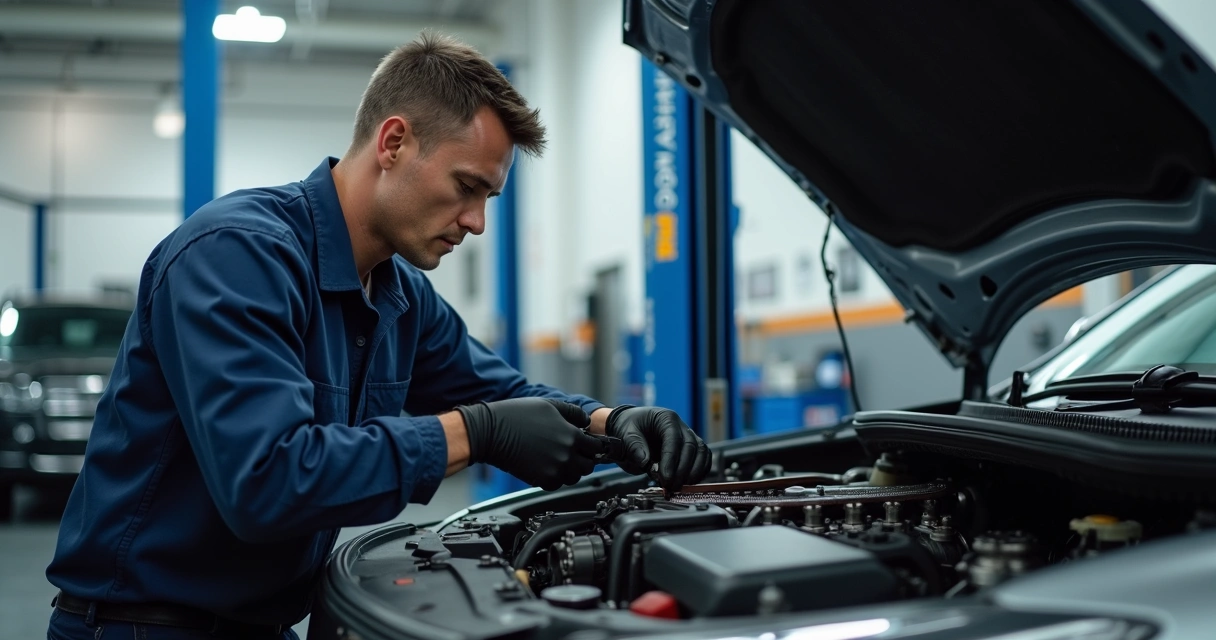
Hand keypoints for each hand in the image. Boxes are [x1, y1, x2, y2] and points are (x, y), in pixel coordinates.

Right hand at [456, 398, 601, 490]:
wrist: (491, 432)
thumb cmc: (517, 416)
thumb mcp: (549, 405)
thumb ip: (573, 413)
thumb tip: (587, 422)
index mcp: (572, 435)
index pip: (596, 447)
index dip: (593, 445)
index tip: (588, 445)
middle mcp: (567, 455)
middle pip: (588, 466)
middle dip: (583, 459)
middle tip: (572, 453)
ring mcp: (555, 470)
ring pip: (574, 477)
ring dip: (570, 470)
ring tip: (557, 459)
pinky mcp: (541, 481)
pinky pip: (557, 484)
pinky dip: (555, 478)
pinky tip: (546, 465)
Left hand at [605, 406, 710, 491]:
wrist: (631, 429)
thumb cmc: (629, 428)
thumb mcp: (625, 434)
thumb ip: (634, 447)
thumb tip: (645, 462)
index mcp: (665, 418)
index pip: (674, 439)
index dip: (671, 460)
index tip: (665, 478)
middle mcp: (680, 426)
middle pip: (690, 447)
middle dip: (682, 470)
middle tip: (671, 487)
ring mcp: (688, 437)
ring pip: (701, 452)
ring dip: (693, 473)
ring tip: (679, 487)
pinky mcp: (691, 449)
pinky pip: (703, 458)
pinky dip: (699, 472)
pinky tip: (688, 484)